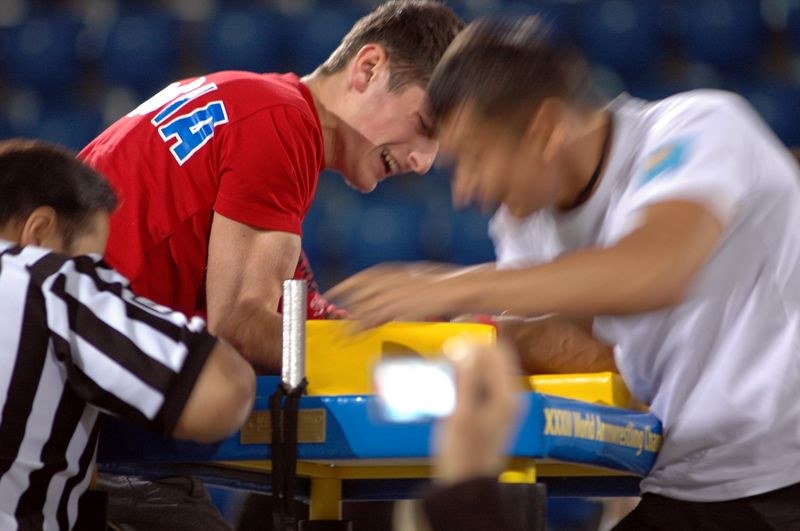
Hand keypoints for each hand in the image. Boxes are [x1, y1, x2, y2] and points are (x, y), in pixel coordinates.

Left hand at [325, 262, 483, 328]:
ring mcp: (393, 294)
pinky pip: (372, 319)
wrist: (461, 288)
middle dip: (343, 301)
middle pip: (360, 291)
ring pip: (363, 307)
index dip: (348, 284)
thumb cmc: (449, 286)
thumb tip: (402, 297)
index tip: (334, 290)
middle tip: (327, 309)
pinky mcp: (397, 309)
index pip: (367, 276)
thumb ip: (408, 288)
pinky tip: (351, 335)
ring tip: (336, 333)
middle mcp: (391, 281)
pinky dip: (359, 327)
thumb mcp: (424, 282)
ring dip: (348, 320)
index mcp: (398, 271)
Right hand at [433, 339, 521, 484]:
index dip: (475, 343)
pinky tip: (444, 387)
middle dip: (467, 354)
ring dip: (463, 367)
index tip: (450, 344)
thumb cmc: (463, 452)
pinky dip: (462, 381)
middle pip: (491, 361)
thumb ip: (465, 378)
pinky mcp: (486, 414)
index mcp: (507, 395)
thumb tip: (465, 347)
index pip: (498, 353)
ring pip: (482, 373)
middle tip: (443, 356)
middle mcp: (508, 397)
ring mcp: (498, 406)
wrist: (465, 487)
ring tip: (440, 369)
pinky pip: (477, 387)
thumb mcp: (460, 413)